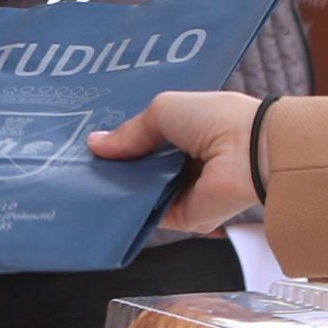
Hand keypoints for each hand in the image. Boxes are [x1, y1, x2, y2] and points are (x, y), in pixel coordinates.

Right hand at [88, 89, 257, 233]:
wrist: (251, 154)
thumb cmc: (215, 121)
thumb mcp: (163, 110)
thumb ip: (130, 132)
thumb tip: (95, 144)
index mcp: (186, 131)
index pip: (147, 137)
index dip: (120, 138)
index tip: (88, 139)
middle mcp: (184, 161)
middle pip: (140, 166)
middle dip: (113, 163)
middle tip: (76, 161)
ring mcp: (183, 190)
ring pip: (140, 191)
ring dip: (116, 186)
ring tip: (80, 179)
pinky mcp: (183, 217)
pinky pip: (148, 214)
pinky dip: (127, 209)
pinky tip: (99, 201)